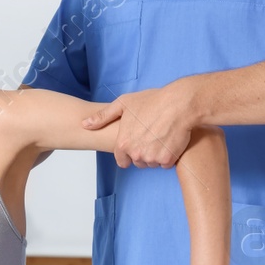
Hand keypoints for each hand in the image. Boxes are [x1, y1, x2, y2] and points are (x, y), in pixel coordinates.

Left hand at [80, 82, 197, 168]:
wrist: (179, 104)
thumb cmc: (152, 101)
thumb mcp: (123, 103)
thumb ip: (103, 117)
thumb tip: (85, 124)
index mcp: (123, 143)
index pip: (122, 160)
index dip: (129, 152)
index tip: (137, 142)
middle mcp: (136, 154)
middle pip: (138, 162)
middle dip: (143, 152)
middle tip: (151, 135)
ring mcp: (152, 158)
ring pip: (152, 163)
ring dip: (156, 154)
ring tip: (161, 135)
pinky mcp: (167, 159)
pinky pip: (166, 163)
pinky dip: (168, 155)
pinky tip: (170, 140)